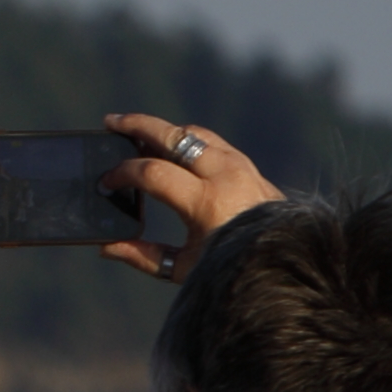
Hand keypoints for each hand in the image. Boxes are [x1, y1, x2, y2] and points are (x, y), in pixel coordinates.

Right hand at [94, 112, 287, 279]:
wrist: (286, 262)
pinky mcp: (248, 166)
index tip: (106, 182)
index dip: (123, 174)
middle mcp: (225, 176)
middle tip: (111, 122)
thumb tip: (105, 247)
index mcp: (207, 202)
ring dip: (163, 130)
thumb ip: (142, 256)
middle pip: (172, 136)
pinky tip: (169, 148)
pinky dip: (186, 140)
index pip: (152, 172)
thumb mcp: (185, 268)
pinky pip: (211, 142)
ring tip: (136, 133)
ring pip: (193, 133)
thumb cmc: (233, 268)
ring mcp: (240, 166)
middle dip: (137, 126)